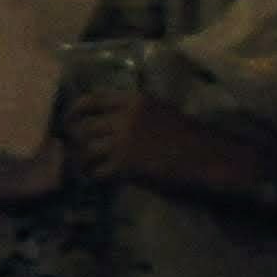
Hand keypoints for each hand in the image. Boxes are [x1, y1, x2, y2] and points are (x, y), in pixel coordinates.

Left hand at [65, 89, 244, 192]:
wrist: (208, 156)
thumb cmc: (189, 133)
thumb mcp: (159, 110)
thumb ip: (131, 110)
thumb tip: (103, 119)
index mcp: (133, 100)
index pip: (92, 100)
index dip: (75, 110)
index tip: (68, 118)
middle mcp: (124, 118)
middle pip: (84, 126)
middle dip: (74, 138)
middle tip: (72, 147)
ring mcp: (122, 142)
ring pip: (86, 149)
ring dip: (81, 159)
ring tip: (81, 164)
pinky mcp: (125, 165)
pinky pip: (98, 170)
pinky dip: (94, 175)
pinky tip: (95, 177)